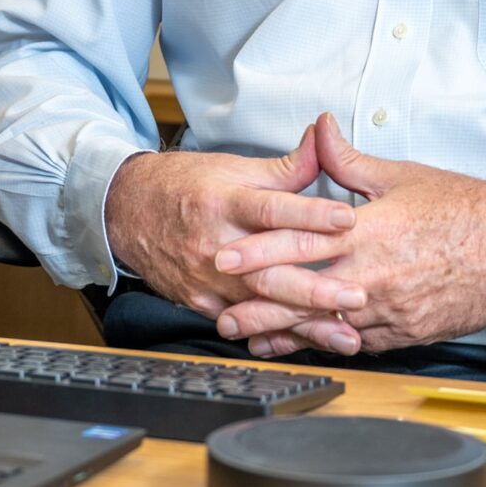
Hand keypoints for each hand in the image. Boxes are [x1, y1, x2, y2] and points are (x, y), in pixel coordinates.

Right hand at [102, 124, 365, 323]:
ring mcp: (207, 280)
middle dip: (315, 288)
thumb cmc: (185, 186)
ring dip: (306, 324)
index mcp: (223, 201)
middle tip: (357, 295)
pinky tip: (309, 345)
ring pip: (261, 306)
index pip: (271, 209)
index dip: (310, 214)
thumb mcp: (232, 167)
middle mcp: (215, 244)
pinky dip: (277, 336)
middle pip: (268, 270)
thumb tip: (323, 141)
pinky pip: (243, 323)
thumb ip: (284, 167)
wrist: (127, 212)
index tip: (348, 219)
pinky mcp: (202, 303)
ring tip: (346, 335)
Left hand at [211, 113, 485, 357]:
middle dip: (259, 306)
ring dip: (286, 333)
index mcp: (369, 231)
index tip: (225, 257)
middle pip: (304, 294)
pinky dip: (328, 345)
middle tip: (220, 314)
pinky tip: (305, 347)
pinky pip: (359, 343)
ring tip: (251, 338)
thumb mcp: (400, 175)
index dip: (259, 252)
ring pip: (327, 327)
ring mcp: (391, 309)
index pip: (302, 243)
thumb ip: (348, 160)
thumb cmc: (462, 208)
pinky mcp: (407, 332)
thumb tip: (318, 128)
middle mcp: (375, 275)